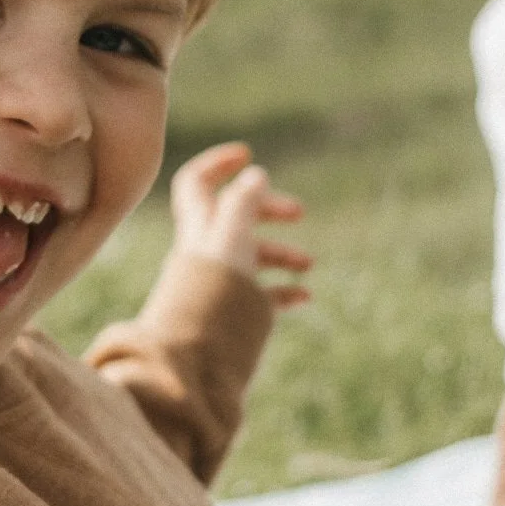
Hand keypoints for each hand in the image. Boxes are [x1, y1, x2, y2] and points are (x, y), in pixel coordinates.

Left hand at [169, 142, 311, 309]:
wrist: (198, 350)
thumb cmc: (213, 286)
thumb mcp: (233, 234)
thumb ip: (243, 202)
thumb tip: (255, 175)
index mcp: (201, 224)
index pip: (196, 182)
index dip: (217, 164)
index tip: (247, 155)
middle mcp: (208, 248)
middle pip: (237, 215)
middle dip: (269, 208)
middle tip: (298, 212)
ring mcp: (221, 278)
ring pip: (253, 255)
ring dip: (283, 253)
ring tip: (308, 264)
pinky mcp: (234, 309)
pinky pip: (262, 293)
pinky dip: (285, 290)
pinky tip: (304, 295)